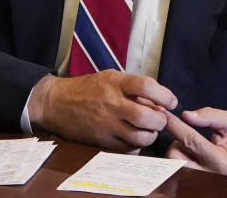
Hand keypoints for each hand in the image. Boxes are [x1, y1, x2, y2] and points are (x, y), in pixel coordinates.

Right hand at [28, 70, 177, 150]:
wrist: (56, 103)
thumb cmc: (86, 88)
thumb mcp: (110, 77)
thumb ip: (132, 87)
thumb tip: (158, 100)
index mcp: (115, 83)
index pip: (147, 87)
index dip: (165, 95)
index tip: (170, 102)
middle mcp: (112, 103)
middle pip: (148, 118)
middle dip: (160, 121)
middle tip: (160, 119)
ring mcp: (107, 125)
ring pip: (140, 138)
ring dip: (150, 136)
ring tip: (147, 130)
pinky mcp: (102, 141)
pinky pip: (128, 149)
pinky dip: (136, 145)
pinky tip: (133, 137)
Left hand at [164, 107, 226, 182]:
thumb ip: (211, 115)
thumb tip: (187, 115)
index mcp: (222, 162)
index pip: (191, 141)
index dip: (176, 126)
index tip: (165, 114)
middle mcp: (209, 177)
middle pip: (176, 157)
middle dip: (176, 141)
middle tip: (186, 134)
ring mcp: (201, 184)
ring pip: (173, 165)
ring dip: (177, 151)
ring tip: (191, 147)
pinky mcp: (193, 186)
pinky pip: (176, 171)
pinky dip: (178, 160)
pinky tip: (188, 154)